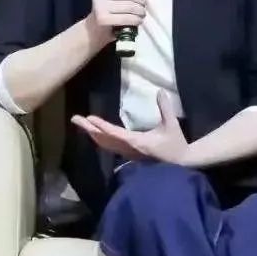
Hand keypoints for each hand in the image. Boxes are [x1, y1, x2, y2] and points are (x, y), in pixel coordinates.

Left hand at [71, 90, 188, 164]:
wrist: (181, 164)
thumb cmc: (176, 145)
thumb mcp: (171, 126)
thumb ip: (165, 108)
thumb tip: (160, 91)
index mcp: (137, 142)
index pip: (115, 133)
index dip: (102, 126)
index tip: (90, 119)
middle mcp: (128, 149)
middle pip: (104, 139)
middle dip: (89, 129)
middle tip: (75, 119)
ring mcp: (127, 153)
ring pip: (105, 144)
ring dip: (92, 134)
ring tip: (81, 123)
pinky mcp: (129, 155)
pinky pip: (110, 147)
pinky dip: (100, 139)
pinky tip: (94, 134)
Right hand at [86, 0, 154, 43]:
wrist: (95, 29)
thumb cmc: (110, 10)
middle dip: (142, 1)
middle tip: (143, 7)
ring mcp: (99, 4)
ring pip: (130, 6)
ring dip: (140, 11)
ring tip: (141, 14)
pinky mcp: (102, 18)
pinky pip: (127, 18)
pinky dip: (136, 20)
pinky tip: (137, 21)